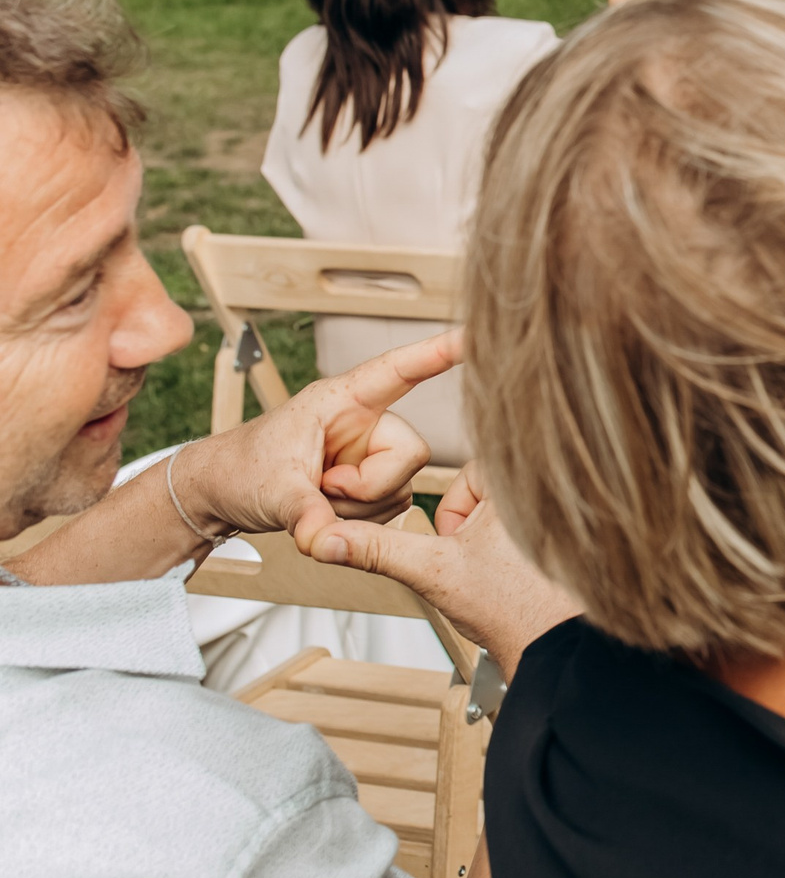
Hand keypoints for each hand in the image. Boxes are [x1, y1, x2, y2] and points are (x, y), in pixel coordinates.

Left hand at [175, 331, 460, 547]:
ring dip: (360, 508)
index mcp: (341, 400)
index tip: (473, 335)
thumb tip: (325, 542)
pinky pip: (392, 506)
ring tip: (317, 499)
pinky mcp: (371, 481)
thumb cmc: (238, 469)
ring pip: (403, 485)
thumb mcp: (271, 490)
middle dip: (370, 486)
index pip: (399, 370)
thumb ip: (304, 515)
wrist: (219, 495)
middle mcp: (364, 422)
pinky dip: (361, 521)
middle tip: (324, 490)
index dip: (437, 353)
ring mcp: (370, 454)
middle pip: (411, 451)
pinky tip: (328, 509)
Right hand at [304, 461, 582, 681]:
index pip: (473, 470)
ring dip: (495, 538)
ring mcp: (568, 517)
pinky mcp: (575, 540)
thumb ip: (376, 548)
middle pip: (493, 490)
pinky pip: (534, 528)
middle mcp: (554, 493)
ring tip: (503, 572)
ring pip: (510, 510)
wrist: (550, 648)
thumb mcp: (431, 570)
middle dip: (477, 525)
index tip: (462, 541)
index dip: (458, 508)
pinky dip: (518, 549)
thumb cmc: (510, 608)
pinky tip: (519, 577)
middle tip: (484, 560)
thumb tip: (326, 537)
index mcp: (524, 484)